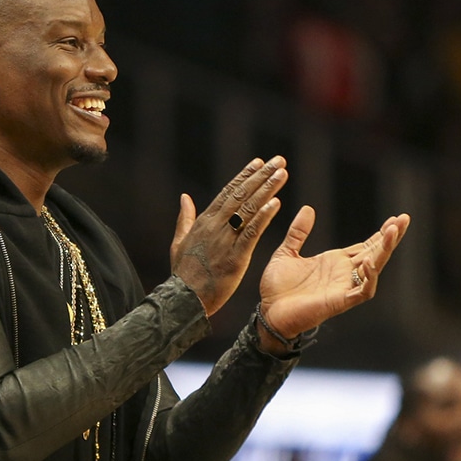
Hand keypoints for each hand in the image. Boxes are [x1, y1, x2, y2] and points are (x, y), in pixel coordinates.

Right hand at [170, 156, 287, 315]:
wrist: (183, 299)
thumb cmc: (182, 273)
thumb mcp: (178, 242)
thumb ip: (184, 218)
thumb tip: (184, 197)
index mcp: (204, 222)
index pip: (228, 192)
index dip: (244, 176)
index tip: (259, 162)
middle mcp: (215, 226)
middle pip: (241, 195)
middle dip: (261, 176)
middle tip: (279, 161)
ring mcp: (225, 240)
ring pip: (249, 209)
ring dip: (267, 190)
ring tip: (283, 174)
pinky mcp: (235, 257)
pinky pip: (251, 233)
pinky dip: (264, 217)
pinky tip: (276, 204)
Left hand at [258, 207, 409, 337]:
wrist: (267, 312)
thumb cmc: (277, 288)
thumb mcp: (286, 252)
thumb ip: (298, 232)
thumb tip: (308, 209)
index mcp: (335, 262)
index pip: (366, 246)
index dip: (381, 233)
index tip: (395, 218)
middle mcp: (344, 274)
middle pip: (376, 253)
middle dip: (391, 237)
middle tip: (404, 219)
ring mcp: (344, 288)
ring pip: (375, 269)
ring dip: (385, 252)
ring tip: (393, 232)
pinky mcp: (339, 302)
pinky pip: (363, 291)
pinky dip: (369, 278)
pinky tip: (370, 262)